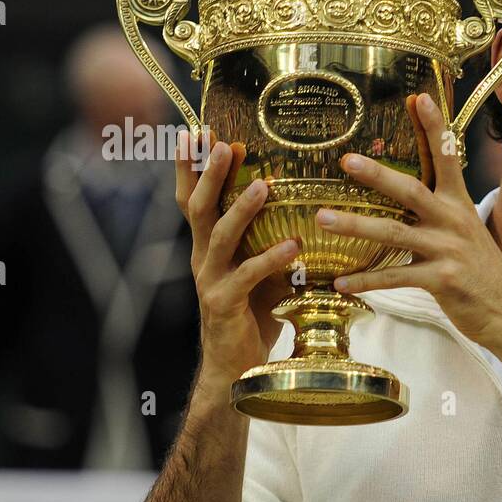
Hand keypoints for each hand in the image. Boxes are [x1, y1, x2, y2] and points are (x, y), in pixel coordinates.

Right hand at [175, 130, 299, 390]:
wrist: (236, 369)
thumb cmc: (253, 316)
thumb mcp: (263, 271)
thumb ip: (272, 241)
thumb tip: (308, 209)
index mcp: (209, 247)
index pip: (194, 199)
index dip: (193, 167)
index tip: (202, 132)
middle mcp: (203, 259)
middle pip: (198, 208)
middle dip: (208, 173)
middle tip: (221, 143)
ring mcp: (211, 281)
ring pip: (219, 237)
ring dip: (240, 208)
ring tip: (262, 185)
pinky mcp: (224, 305)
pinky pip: (247, 276)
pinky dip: (270, 259)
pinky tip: (292, 245)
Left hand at [314, 92, 501, 353]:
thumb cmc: (483, 272)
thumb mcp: (466, 232)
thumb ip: (439, 212)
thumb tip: (407, 195)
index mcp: (459, 205)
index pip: (448, 157)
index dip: (434, 128)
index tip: (419, 98)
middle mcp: (453, 221)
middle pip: (412, 191)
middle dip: (378, 175)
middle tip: (347, 160)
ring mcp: (448, 250)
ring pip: (395, 233)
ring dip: (355, 226)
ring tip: (323, 219)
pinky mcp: (442, 280)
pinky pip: (396, 278)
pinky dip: (366, 281)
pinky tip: (341, 282)